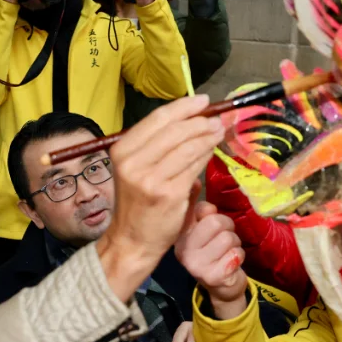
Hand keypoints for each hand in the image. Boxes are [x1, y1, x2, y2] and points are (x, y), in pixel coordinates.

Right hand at [96, 95, 224, 302]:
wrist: (133, 240)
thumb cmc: (138, 203)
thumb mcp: (137, 169)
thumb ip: (158, 147)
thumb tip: (193, 123)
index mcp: (122, 150)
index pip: (157, 119)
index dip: (184, 106)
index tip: (203, 101)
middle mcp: (133, 162)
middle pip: (175, 129)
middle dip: (200, 121)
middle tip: (218, 119)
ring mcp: (151, 178)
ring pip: (188, 146)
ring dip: (208, 135)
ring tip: (219, 131)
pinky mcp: (170, 193)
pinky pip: (195, 166)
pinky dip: (206, 154)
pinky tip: (213, 149)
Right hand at [175, 201, 247, 317]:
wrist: (221, 287)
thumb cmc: (213, 252)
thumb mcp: (202, 229)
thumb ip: (199, 208)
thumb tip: (195, 182)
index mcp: (179, 234)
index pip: (194, 209)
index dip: (209, 212)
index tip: (209, 219)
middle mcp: (183, 249)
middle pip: (215, 222)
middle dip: (227, 227)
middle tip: (224, 237)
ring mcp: (195, 265)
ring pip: (228, 238)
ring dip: (234, 243)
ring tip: (227, 251)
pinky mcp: (212, 277)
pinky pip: (235, 255)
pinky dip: (239, 256)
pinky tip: (231, 263)